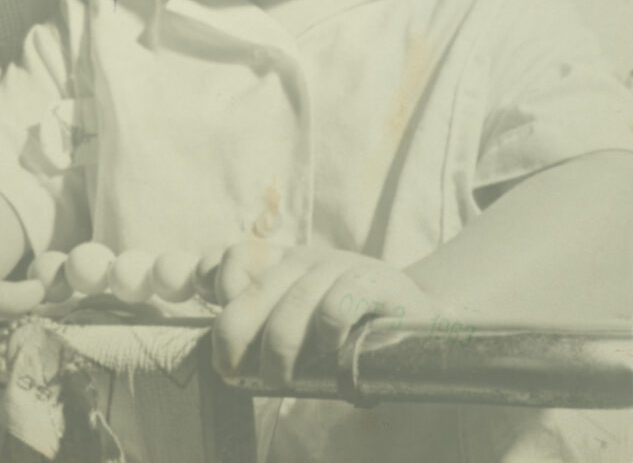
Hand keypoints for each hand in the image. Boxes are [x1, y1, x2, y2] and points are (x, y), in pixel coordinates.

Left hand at [211, 241, 436, 386]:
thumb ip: (264, 325)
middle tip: (232, 371)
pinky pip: (336, 308)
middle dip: (235, 335)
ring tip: (279, 379)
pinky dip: (327, 336)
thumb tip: (222, 355)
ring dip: (280, 350)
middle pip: (253, 290)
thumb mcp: (302, 318)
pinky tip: (332, 353)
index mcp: (283, 263)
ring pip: (293, 306)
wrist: (420, 315)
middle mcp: (306, 260)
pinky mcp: (373, 282)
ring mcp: (339, 267)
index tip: (219, 329)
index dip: (216, 285)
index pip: (235, 257)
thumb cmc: (351, 326)